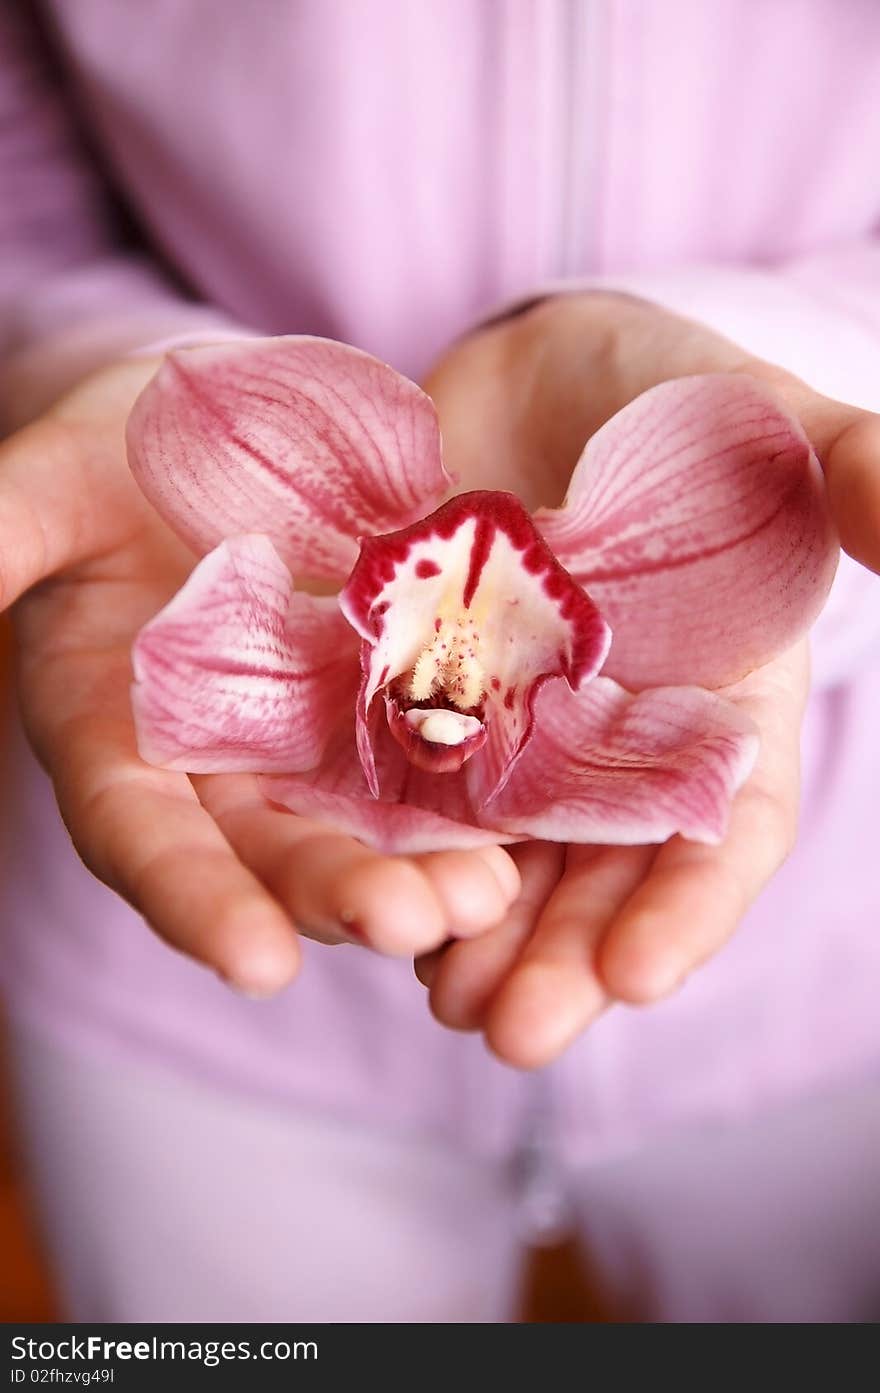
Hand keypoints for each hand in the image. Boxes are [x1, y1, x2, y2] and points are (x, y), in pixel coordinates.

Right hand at [1, 360, 520, 993]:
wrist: (212, 424)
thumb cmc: (106, 452)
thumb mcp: (48, 483)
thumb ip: (0, 540)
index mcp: (115, 737)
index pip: (143, 837)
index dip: (194, 898)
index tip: (257, 962)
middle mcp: (215, 766)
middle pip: (272, 851)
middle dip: (338, 894)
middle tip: (413, 923)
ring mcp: (308, 740)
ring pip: (363, 825)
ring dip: (426, 867)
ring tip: (492, 893)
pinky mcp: (385, 698)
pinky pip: (436, 755)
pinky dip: (482, 791)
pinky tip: (540, 821)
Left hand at [415, 291, 879, 1067]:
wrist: (532, 370)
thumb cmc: (671, 390)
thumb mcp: (769, 423)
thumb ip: (851, 469)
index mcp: (723, 703)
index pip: (726, 825)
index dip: (691, 904)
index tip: (642, 976)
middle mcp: (624, 742)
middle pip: (607, 873)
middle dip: (570, 956)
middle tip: (517, 1033)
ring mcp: (523, 734)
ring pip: (511, 860)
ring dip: (483, 941)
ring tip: (444, 1003)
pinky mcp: (431, 707)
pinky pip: (414, 798)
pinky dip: (402, 859)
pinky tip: (373, 912)